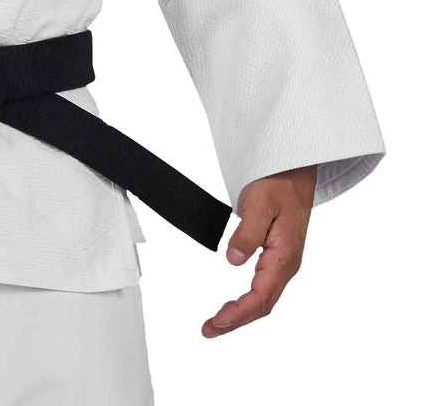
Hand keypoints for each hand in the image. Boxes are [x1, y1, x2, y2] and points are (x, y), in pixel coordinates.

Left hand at [202, 164, 316, 337]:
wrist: (292, 172)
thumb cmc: (277, 184)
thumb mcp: (259, 204)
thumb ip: (247, 233)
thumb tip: (233, 261)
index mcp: (285, 257)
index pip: (261, 296)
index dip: (239, 312)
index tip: (218, 320)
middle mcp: (286, 264)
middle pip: (263, 305)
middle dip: (236, 321)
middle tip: (209, 330)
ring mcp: (283, 262)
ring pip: (263, 298)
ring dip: (241, 314)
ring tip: (216, 323)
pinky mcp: (277, 257)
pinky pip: (263, 287)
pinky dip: (247, 301)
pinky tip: (234, 306)